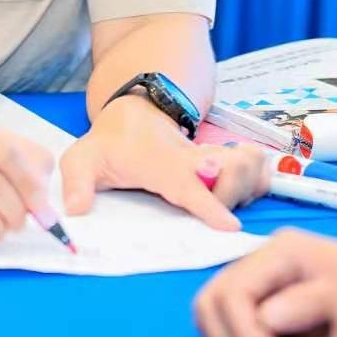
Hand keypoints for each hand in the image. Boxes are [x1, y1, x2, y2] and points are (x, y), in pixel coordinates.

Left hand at [59, 94, 266, 228]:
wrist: (134, 111)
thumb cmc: (110, 143)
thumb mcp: (82, 157)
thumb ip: (77, 183)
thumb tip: (76, 211)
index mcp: (160, 163)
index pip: (188, 184)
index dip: (209, 204)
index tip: (230, 225)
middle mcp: (194, 160)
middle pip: (234, 171)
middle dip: (236, 193)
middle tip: (224, 216)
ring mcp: (213, 158)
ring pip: (251, 166)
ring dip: (251, 186)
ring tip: (232, 205)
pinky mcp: (226, 160)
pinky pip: (257, 167)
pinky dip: (260, 180)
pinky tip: (245, 195)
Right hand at [194, 228, 336, 336]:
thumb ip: (306, 303)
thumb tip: (265, 319)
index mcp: (280, 249)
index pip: (235, 292)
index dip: (247, 334)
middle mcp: (257, 256)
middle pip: (212, 300)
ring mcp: (248, 273)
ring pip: (206, 309)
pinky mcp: (247, 293)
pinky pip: (216, 318)